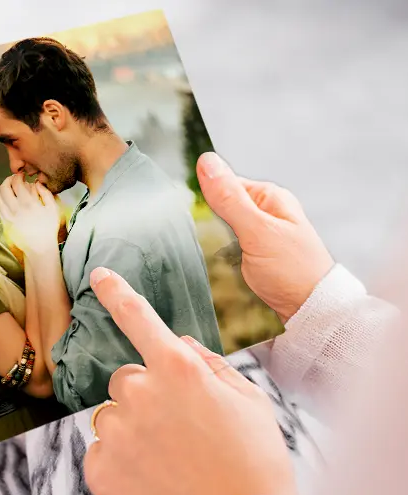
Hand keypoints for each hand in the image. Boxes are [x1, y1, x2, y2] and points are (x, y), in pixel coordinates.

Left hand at [0, 173, 60, 254]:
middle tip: (13, 179)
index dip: (18, 176)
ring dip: (2, 189)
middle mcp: (15, 209)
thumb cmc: (48, 228)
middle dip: (7, 180)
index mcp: (28, 203)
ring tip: (8, 188)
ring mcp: (8, 216)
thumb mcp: (53, 209)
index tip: (21, 175)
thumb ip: (46, 193)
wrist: (39, 247)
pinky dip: (0, 200)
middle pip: (4, 188)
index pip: (17, 183)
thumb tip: (38, 183)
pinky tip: (6, 199)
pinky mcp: (5, 223)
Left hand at [83, 267, 297, 494]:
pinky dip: (121, 461)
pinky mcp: (101, 468)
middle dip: (145, 393)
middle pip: (125, 378)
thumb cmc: (254, 462)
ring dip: (133, 429)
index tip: (98, 274)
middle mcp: (141, 393)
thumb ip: (209, 364)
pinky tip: (151, 476)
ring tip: (169, 457)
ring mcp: (117, 432)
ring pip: (113, 415)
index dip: (116, 292)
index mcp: (179, 369)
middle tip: (177, 426)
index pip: (138, 318)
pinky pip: (102, 450)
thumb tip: (180, 343)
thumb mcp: (249, 402)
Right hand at [198, 152, 334, 322]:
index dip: (209, 199)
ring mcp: (264, 231)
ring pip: (224, 226)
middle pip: (223, 206)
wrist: (313, 311)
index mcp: (269, 196)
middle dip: (213, 222)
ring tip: (224, 254)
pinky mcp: (259, 251)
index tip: (203, 217)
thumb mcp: (256, 231)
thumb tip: (206, 162)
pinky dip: (224, 252)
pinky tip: (227, 263)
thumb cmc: (293, 272)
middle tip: (219, 241)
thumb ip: (229, 198)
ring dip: (217, 240)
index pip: (225, 183)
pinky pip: (231, 243)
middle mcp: (268, 210)